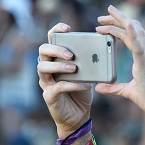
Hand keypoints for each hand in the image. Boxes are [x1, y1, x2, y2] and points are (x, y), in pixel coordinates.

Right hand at [37, 23, 92, 137]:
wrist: (79, 116)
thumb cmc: (82, 92)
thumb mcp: (87, 74)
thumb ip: (89, 62)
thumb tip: (100, 51)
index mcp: (56, 58)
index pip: (51, 39)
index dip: (56, 31)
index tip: (67, 28)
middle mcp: (47, 67)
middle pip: (43, 50)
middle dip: (57, 50)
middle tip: (72, 54)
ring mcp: (46, 81)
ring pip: (43, 67)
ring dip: (59, 66)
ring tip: (75, 68)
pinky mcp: (49, 95)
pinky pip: (57, 87)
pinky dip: (72, 85)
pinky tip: (85, 85)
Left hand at [94, 5, 144, 121]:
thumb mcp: (128, 91)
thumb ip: (113, 88)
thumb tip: (99, 87)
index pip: (133, 34)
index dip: (121, 25)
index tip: (106, 22)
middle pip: (134, 28)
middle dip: (118, 18)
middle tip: (102, 15)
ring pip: (135, 32)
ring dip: (121, 21)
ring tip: (108, 13)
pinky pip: (138, 46)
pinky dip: (132, 34)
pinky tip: (126, 25)